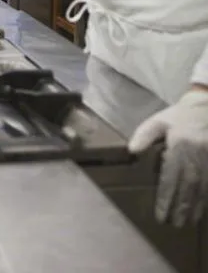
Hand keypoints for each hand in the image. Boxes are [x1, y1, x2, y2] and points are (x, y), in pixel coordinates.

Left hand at [129, 90, 207, 225]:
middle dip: (181, 208)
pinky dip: (205, 199)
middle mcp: (195, 156)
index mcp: (179, 146)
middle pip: (187, 188)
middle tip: (174, 224)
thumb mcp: (159, 120)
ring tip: (187, 221)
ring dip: (194, 207)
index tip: (161, 214)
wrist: (206, 107)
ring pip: (201, 189)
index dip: (166, 198)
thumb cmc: (180, 116)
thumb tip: (132, 151)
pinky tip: (201, 210)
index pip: (171, 178)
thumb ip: (144, 135)